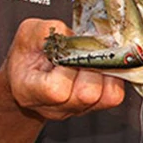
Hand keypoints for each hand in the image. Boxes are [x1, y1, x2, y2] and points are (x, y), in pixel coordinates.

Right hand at [4, 18, 124, 120]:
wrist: (29, 75)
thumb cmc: (27, 55)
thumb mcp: (27, 34)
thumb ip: (46, 31)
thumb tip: (70, 34)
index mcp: (30, 92)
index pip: (56, 90)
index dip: (67, 68)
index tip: (64, 53)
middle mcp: (55, 107)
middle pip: (87, 94)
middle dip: (90, 66)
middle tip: (83, 52)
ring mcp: (76, 110)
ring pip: (105, 96)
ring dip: (103, 71)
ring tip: (91, 58)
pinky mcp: (94, 107)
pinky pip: (114, 96)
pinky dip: (112, 77)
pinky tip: (100, 65)